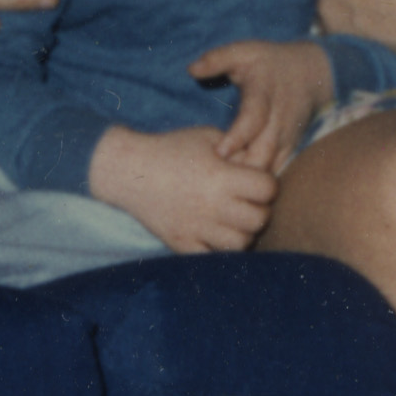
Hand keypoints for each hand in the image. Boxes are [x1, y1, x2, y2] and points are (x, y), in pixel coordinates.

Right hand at [86, 124, 278, 253]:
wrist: (128, 170)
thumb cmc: (172, 148)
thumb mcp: (209, 137)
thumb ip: (240, 149)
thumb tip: (265, 166)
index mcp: (220, 176)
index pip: (268, 188)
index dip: (267, 184)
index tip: (257, 181)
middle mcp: (211, 205)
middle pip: (259, 219)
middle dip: (259, 209)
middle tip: (248, 202)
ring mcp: (196, 228)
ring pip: (240, 244)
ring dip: (242, 232)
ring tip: (232, 220)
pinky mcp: (181, 243)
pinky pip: (212, 258)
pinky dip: (219, 249)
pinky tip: (215, 234)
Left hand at [189, 38, 335, 172]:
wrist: (313, 74)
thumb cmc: (270, 62)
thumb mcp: (244, 51)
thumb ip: (217, 59)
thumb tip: (192, 69)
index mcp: (264, 93)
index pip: (253, 119)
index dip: (238, 137)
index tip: (219, 152)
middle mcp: (278, 119)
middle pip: (263, 151)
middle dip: (241, 168)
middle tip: (215, 178)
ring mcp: (287, 136)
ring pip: (271, 165)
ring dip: (249, 178)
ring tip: (225, 186)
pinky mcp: (291, 148)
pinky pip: (277, 170)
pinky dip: (260, 181)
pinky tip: (241, 188)